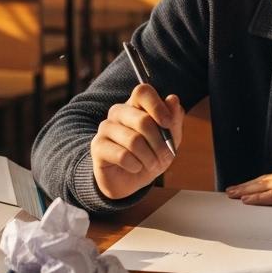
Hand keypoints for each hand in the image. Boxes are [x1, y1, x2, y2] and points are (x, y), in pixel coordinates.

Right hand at [91, 84, 183, 199]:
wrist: (131, 180)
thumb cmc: (151, 155)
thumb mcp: (170, 140)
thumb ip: (173, 120)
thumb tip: (172, 99)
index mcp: (136, 105)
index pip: (142, 91)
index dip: (157, 106)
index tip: (167, 124)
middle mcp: (118, 112)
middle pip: (143, 120)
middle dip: (160, 143)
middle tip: (165, 156)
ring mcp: (106, 127)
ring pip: (134, 141)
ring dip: (149, 158)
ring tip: (152, 164)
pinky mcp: (97, 146)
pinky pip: (123, 156)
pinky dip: (135, 165)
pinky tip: (135, 167)